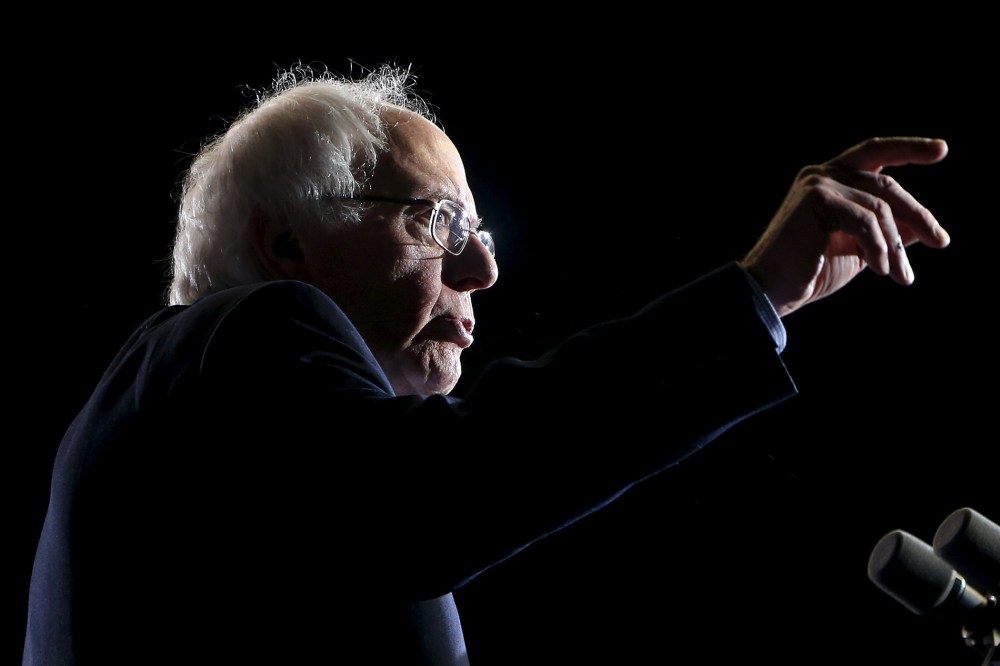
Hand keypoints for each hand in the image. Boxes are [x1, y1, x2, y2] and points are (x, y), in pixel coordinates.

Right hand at [739, 137, 949, 316]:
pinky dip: (878, 247)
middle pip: (885, 185)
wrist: (773, 289)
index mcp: (829, 178)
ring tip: (900, 275)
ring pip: (879, 207)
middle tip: (940, 241)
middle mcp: (822, 173)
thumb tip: (923, 228)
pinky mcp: (817, 199)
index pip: (874, 151)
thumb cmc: (811, 272)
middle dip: (917, 215)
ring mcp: (818, 184)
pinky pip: (865, 220)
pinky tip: (878, 269)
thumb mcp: (859, 249)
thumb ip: (886, 233)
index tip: (940, 150)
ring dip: (895, 245)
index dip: (908, 148)